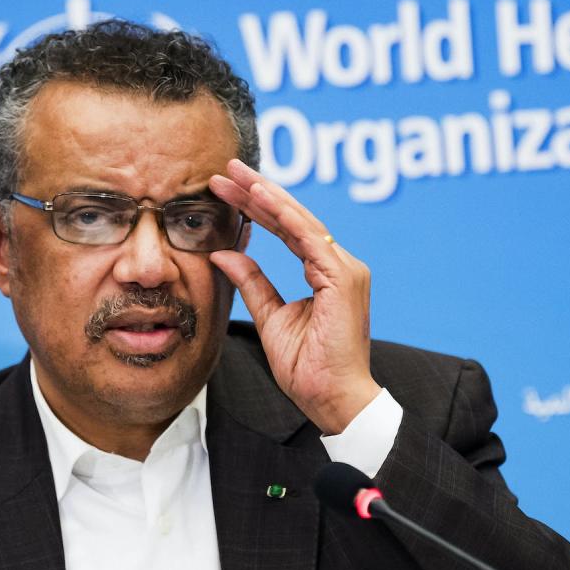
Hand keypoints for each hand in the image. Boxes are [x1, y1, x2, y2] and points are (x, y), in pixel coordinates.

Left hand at [209, 159, 379, 433]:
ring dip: (267, 196)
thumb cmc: (308, 368)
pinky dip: (285, 216)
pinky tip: (261, 198)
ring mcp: (345, 269)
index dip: (256, 209)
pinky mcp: (343, 278)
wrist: (333, 399)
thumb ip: (252, 283)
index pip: (287, 230)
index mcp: (326, 273)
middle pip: (293, 219)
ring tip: (238, 176)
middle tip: (226, 169)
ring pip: (301, 222)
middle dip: (258, 192)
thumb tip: (224, 253)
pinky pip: (309, 239)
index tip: (226, 191)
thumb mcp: (270, 318)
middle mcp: (339, 264)